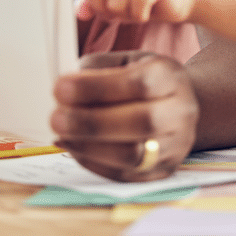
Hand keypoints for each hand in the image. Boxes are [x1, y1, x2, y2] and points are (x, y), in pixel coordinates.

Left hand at [51, 51, 198, 181]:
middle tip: (55, 117)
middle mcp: (181, 113)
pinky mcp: (163, 170)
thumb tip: (68, 87)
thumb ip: (99, 67)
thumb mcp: (128, 60)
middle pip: (141, 122)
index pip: (139, 83)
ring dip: (90, 146)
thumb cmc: (146, 80)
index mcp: (172, 77)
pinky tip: (72, 146)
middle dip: (92, 122)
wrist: (180, 107)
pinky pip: (125, 174)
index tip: (61, 87)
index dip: (97, 87)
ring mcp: (175, 146)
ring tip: (61, 134)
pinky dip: (93, 162)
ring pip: (133, 155)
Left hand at [73, 0, 194, 24]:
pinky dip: (141, 15)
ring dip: (125, 15)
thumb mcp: (110, 3)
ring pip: (114, 3)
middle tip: (118, 10)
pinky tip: (148, 10)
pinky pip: (137, 5)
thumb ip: (89, 3)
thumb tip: (79, 8)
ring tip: (135, 9)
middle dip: (103, 8)